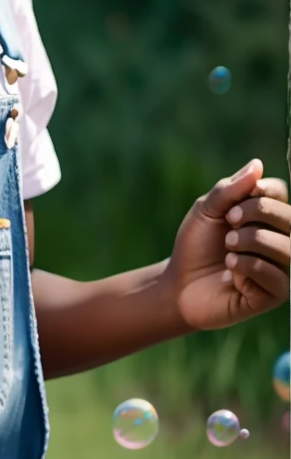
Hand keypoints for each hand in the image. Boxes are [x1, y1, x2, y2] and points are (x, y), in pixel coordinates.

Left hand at [165, 159, 289, 330]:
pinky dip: (250, 265)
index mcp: (263, 217)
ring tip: (228, 245)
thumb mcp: (206, 211)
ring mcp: (279, 268)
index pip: (279, 193)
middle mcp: (278, 240)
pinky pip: (275, 274)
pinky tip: (231, 267)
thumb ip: (230, 189)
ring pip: (287, 246)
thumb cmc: (195, 246)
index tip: (232, 203)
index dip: (262, 191)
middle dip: (257, 212)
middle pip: (290, 217)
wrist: (179, 284)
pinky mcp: (273, 294)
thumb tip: (257, 165)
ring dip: (252, 239)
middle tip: (229, 220)